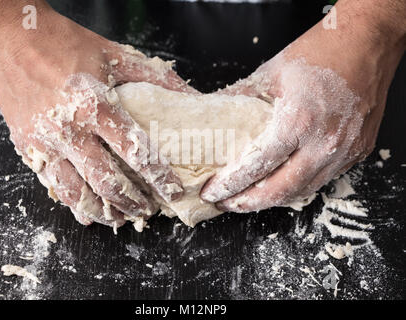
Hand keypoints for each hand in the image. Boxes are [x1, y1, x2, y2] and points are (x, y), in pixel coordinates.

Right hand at [0, 1, 192, 228]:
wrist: (10, 36)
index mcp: (96, 107)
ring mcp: (45, 142)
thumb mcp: (114, 55)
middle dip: (132, 203)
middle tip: (147, 211)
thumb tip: (190, 97)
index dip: (158, 178)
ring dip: (103, 211)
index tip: (172, 192)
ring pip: (77, 192)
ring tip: (121, 219)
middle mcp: (71, 131)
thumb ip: (154, 78)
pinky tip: (86, 213)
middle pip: (107, 182)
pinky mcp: (26, 146)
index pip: (136, 153)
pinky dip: (72, 203)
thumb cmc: (64, 43)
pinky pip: (52, 185)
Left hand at [201, 0, 405, 211]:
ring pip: (302, 191)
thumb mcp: (271, 73)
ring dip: (272, 200)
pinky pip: (323, 180)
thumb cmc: (322, 51)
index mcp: (299, 121)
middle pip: (279, 191)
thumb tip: (215, 118)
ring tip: (249, 198)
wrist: (368, 41)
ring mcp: (345, 151)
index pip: (256, 166)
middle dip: (248, 203)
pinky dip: (297, 187)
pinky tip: (280, 184)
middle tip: (226, 203)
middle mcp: (324, 143)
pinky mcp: (357, 152)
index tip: (213, 192)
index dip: (231, 184)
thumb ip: (241, 100)